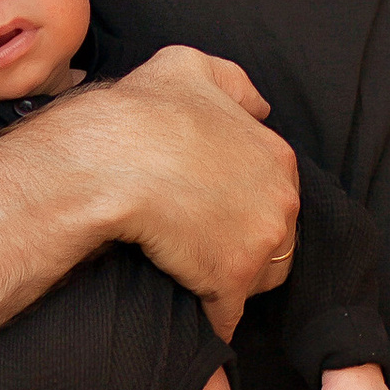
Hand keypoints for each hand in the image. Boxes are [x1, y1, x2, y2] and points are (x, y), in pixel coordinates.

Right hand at [101, 45, 297, 333]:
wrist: (109, 159)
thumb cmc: (141, 112)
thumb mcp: (187, 68)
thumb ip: (233, 83)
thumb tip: (261, 106)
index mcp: (276, 155)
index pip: (275, 196)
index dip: (242, 207)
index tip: (209, 210)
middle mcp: (281, 200)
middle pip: (276, 241)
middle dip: (243, 246)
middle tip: (197, 243)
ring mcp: (259, 244)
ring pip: (256, 280)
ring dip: (230, 282)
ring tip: (190, 275)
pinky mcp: (229, 282)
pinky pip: (225, 317)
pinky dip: (209, 320)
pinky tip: (188, 315)